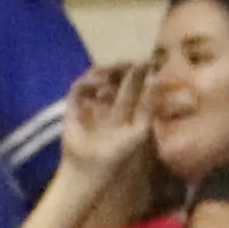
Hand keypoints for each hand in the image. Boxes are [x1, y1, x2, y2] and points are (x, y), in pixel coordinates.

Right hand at [54, 63, 156, 187]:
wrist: (90, 167)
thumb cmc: (117, 153)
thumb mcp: (140, 130)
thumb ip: (148, 107)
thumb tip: (155, 80)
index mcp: (123, 108)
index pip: (131, 85)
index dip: (138, 74)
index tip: (146, 63)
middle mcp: (106, 102)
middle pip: (114, 77)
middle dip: (123, 68)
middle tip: (131, 60)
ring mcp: (90, 101)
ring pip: (97, 77)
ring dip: (106, 71)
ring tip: (115, 69)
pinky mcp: (74, 104)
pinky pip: (80, 86)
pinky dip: (89, 82)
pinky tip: (99, 82)